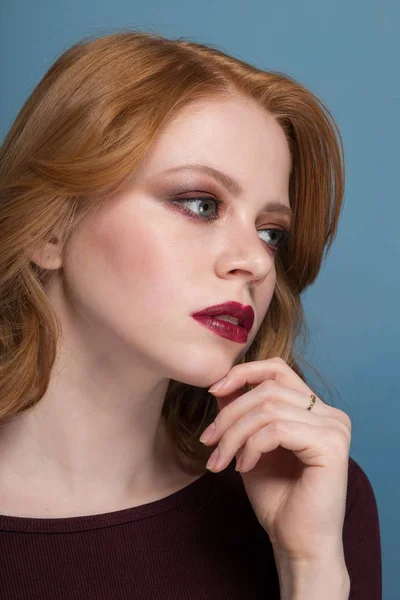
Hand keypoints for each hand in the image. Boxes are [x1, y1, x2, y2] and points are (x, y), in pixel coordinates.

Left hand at [200, 357, 351, 562]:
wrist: (296, 544)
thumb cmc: (277, 498)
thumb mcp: (250, 446)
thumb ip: (242, 414)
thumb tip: (221, 384)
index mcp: (315, 410)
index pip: (277, 369)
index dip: (243, 373)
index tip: (212, 391)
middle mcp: (330, 414)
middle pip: (266, 390)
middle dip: (229, 415)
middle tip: (208, 442)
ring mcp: (334, 427)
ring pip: (267, 409)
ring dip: (234, 434)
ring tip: (221, 460)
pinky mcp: (331, 445)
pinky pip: (277, 429)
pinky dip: (251, 446)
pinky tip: (243, 468)